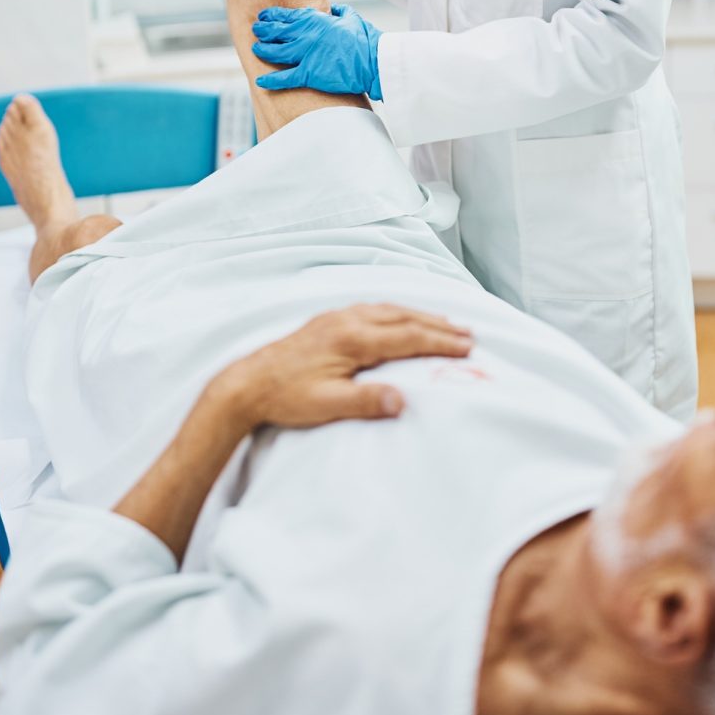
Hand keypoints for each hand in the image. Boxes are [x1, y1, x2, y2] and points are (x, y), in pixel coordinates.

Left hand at [221, 304, 471, 427]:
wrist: (246, 384)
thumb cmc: (286, 397)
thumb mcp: (326, 405)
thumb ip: (365, 401)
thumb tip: (402, 400)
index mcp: (351, 340)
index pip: (406, 337)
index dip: (439, 342)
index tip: (467, 348)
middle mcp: (346, 321)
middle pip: (403, 317)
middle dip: (438, 325)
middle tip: (468, 333)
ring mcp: (335, 318)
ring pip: (387, 309)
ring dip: (419, 315)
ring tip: (444, 322)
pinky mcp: (326, 322)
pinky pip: (371, 309)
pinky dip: (395, 312)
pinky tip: (399, 317)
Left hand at [251, 3, 382, 98]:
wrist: (374, 63)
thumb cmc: (367, 41)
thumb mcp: (353, 19)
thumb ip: (340, 12)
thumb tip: (334, 8)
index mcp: (316, 20)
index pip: (286, 16)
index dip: (272, 16)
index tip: (264, 17)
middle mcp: (307, 35)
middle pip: (276, 32)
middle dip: (263, 31)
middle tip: (255, 31)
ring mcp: (306, 54)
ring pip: (275, 52)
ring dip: (263, 51)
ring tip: (255, 50)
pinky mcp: (309, 74)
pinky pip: (284, 78)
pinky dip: (271, 80)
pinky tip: (260, 82)